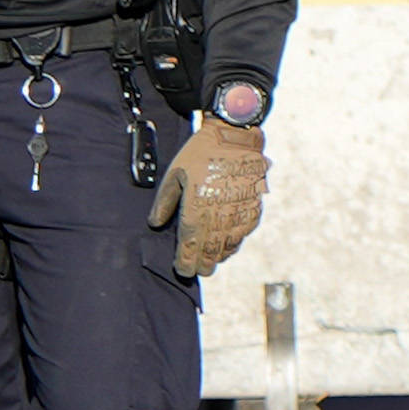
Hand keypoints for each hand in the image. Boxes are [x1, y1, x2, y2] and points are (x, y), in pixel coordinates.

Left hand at [162, 110, 270, 276]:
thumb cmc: (201, 153)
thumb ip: (165, 202)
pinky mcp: (253, 209)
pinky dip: (234, 244)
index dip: (185, 262)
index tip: (181, 270)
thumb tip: (155, 224)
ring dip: (217, 258)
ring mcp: (238, 214)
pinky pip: (243, 235)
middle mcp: (219, 216)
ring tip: (210, 263)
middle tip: (196, 272)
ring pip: (228, 247)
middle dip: (202, 266)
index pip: (189, 246)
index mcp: (197, 209)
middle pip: (210, 252)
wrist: (235, 138)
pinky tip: (227, 247)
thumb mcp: (175, 173)